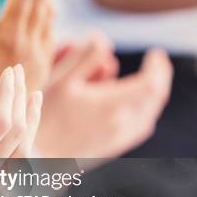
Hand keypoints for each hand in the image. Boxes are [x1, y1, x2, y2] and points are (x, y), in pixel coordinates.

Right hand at [0, 65, 43, 196]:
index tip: (8, 71)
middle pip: (18, 136)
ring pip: (23, 157)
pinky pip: (14, 175)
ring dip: (29, 124)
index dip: (8, 93)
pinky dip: (21, 148)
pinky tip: (17, 136)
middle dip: (21, 100)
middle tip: (19, 73)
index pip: (2, 122)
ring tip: (32, 98)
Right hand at [35, 34, 172, 157]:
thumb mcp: (60, 80)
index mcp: (111, 105)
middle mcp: (121, 124)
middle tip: (155, 63)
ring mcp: (119, 139)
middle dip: (159, 77)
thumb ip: (84, 56)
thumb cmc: (45, 117)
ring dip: (152, 95)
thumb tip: (101, 39)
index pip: (152, 83)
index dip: (158, 66)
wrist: (38, 157)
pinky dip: (144, 111)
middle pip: (155, 98)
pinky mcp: (113, 148)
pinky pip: (140, 127)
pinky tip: (134, 105)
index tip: (154, 53)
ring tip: (147, 80)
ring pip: (149, 114)